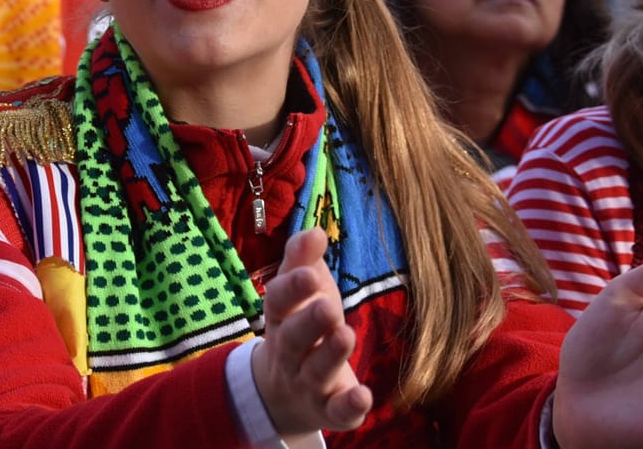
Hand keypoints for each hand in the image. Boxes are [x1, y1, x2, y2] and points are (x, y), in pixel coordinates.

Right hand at [251, 228, 372, 436]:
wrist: (282, 391)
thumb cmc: (298, 326)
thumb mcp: (297, 292)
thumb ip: (303, 260)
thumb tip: (315, 230)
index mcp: (281, 318)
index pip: (278, 301)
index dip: (292, 289)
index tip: (311, 274)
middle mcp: (289, 351)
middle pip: (295, 338)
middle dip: (309, 321)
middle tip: (328, 305)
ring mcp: (307, 383)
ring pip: (315, 371)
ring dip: (330, 355)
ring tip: (346, 334)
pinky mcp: (328, 409)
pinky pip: (336, 411)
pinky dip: (349, 405)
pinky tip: (364, 395)